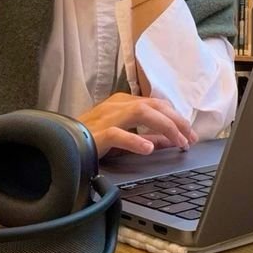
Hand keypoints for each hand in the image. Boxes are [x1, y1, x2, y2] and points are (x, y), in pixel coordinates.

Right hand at [79, 93, 198, 157]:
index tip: (191, 134)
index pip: (158, 104)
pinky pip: (117, 133)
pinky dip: (134, 140)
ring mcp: (106, 117)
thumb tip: (173, 140)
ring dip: (164, 127)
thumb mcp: (127, 139)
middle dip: (177, 121)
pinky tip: (148, 148)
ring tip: (178, 142)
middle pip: (154, 106)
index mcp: (124, 103)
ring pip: (140, 113)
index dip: (177, 118)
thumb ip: (149, 137)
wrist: (61, 144)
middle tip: (191, 139)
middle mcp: (117, 105)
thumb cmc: (93, 140)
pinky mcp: (96, 133)